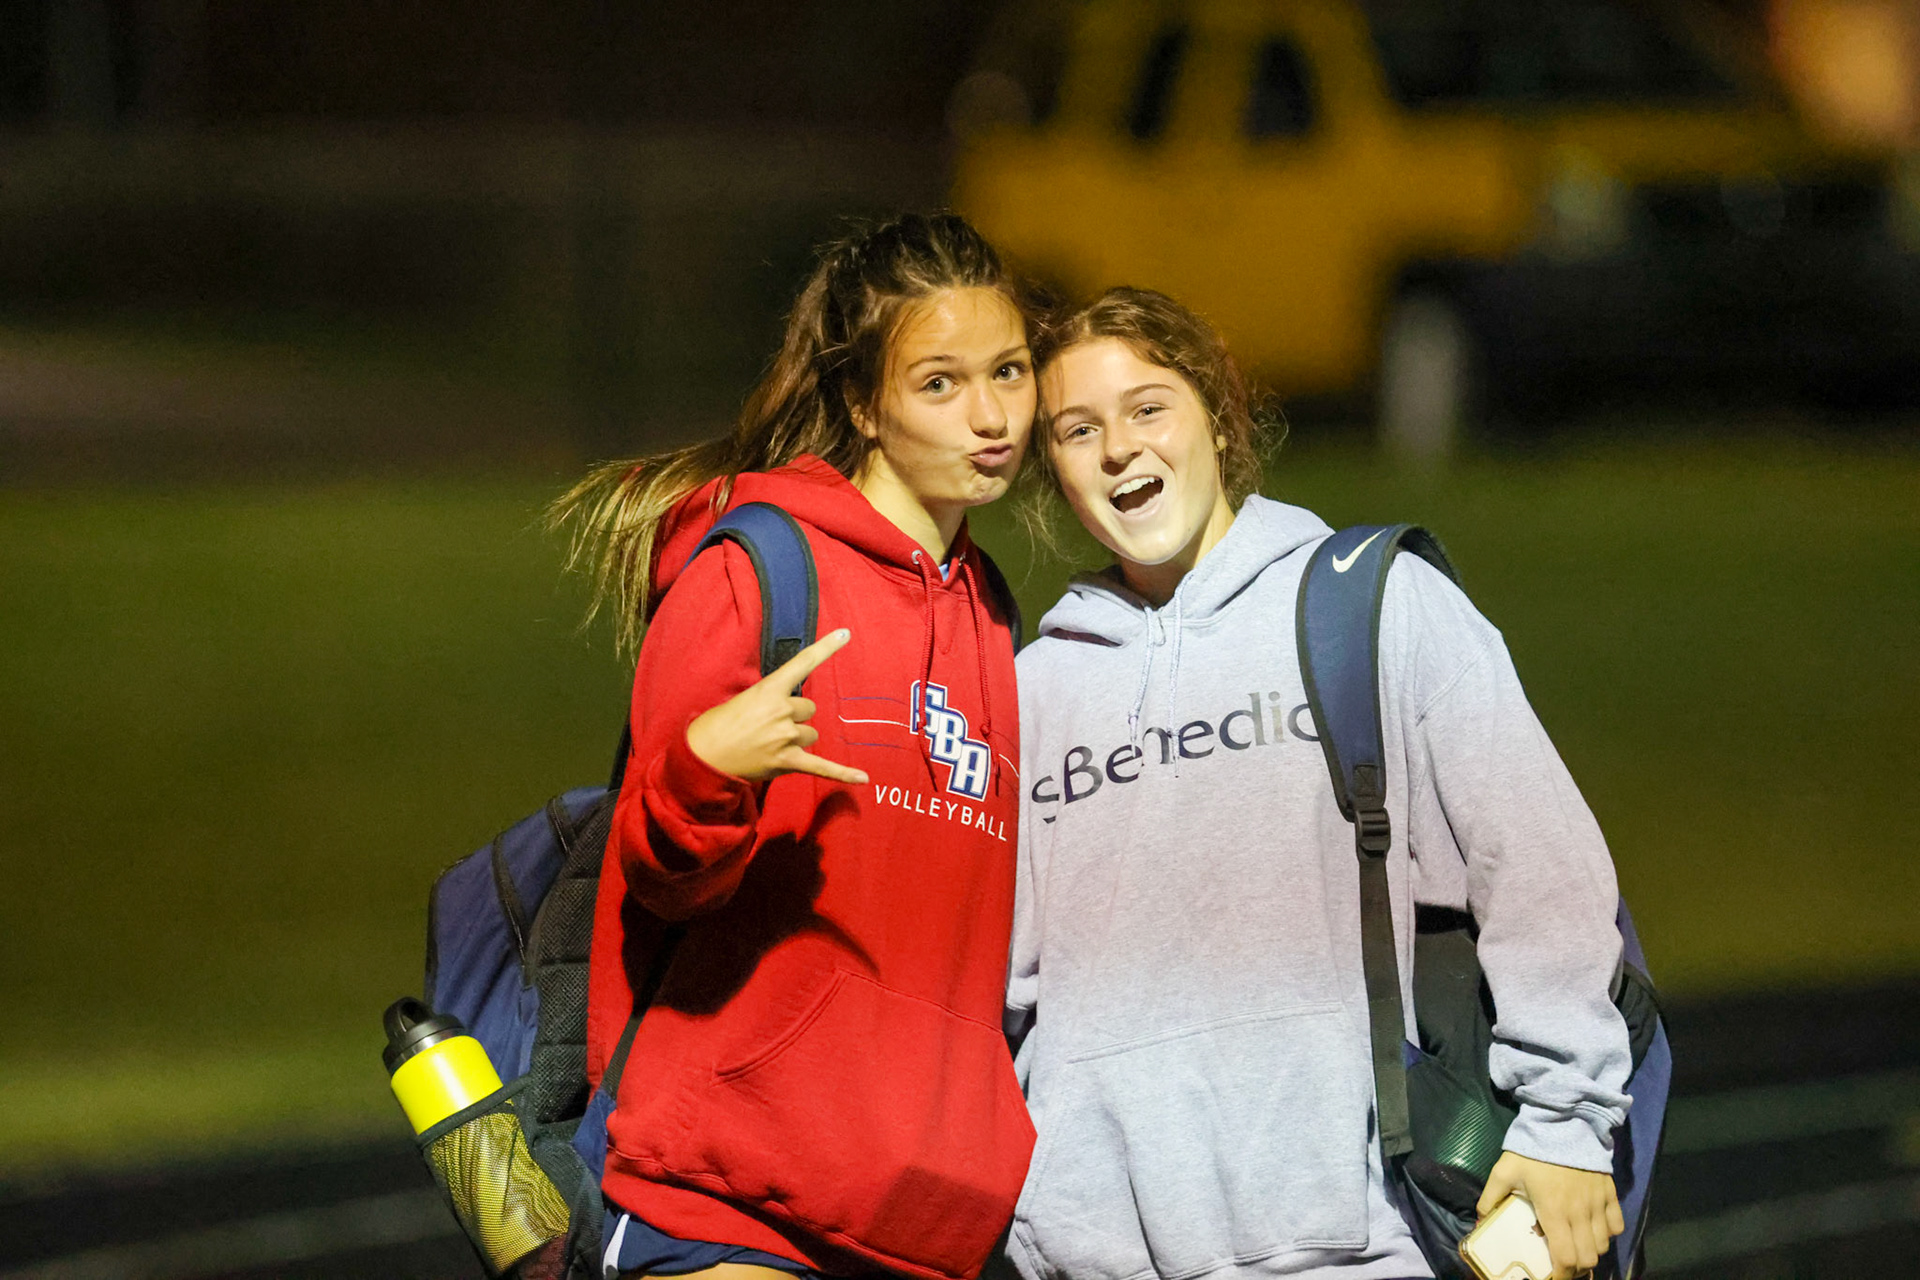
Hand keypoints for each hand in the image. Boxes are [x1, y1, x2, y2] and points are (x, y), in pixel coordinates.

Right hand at [684, 628, 868, 785]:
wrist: (702, 757)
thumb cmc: (717, 726)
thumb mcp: (743, 700)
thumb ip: (771, 701)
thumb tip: (789, 715)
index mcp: (769, 689)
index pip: (802, 664)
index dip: (826, 647)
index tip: (845, 634)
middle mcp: (782, 711)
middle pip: (808, 709)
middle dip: (794, 717)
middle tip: (767, 726)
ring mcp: (786, 737)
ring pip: (810, 734)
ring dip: (796, 739)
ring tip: (769, 745)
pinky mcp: (787, 762)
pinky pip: (822, 767)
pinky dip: (842, 773)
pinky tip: (863, 778)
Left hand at [1478, 1152, 1622, 1278]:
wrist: (1564, 1123)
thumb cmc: (1533, 1150)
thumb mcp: (1504, 1171)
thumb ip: (1490, 1197)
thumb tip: (1479, 1220)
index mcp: (1554, 1212)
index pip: (1566, 1258)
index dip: (1562, 1275)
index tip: (1554, 1277)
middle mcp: (1580, 1213)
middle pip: (1588, 1258)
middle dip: (1577, 1267)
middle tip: (1564, 1263)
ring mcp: (1598, 1204)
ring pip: (1603, 1245)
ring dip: (1591, 1251)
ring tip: (1577, 1247)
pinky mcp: (1610, 1193)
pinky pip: (1617, 1225)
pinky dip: (1608, 1233)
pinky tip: (1594, 1228)